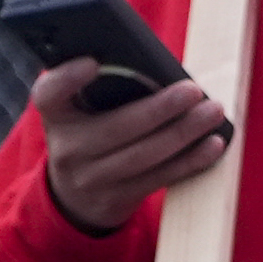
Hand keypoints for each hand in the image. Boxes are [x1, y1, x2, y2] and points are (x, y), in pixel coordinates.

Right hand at [32, 57, 230, 234]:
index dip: (66, 79)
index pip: (49, 94)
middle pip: (115, 129)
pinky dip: (190, 161)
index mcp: (57, 114)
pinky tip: (213, 144)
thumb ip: (107, 86)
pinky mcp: (116, 198)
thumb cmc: (93, 130)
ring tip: (213, 112)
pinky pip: (158, 178)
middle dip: (159, 109)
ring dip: (183, 133)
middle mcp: (67, 148)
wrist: (75, 195)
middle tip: (193, 91)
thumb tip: (162, 67)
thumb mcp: (83, 109)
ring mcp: (89, 179)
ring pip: (142, 156)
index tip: (92, 63)